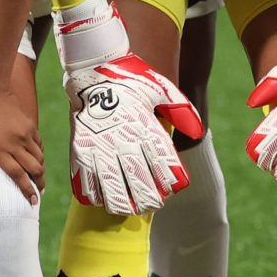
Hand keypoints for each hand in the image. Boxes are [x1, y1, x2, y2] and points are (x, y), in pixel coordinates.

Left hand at [0, 72, 45, 202]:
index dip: (26, 190)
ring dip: (40, 170)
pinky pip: (39, 144)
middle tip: (38, 193)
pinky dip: (39, 154)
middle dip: (39, 183)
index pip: (18, 176)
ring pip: (39, 157)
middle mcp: (15, 145)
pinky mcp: (29, 126)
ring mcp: (24, 135)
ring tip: (38, 178)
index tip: (32, 202)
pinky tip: (36, 158)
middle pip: (35, 169)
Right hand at [64, 58, 200, 213]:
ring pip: (114, 192)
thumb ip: (181, 111)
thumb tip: (197, 133)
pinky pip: (87, 185)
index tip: (171, 188)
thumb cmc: (130, 80)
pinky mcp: (80, 150)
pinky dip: (96, 196)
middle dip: (150, 202)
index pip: (164, 167)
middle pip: (141, 187)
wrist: (92, 69)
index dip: (170, 184)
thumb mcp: (161, 88)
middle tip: (151, 203)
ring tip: (129, 207)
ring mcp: (100, 148)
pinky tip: (103, 196)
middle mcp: (124, 140)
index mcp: (146, 127)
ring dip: (124, 205)